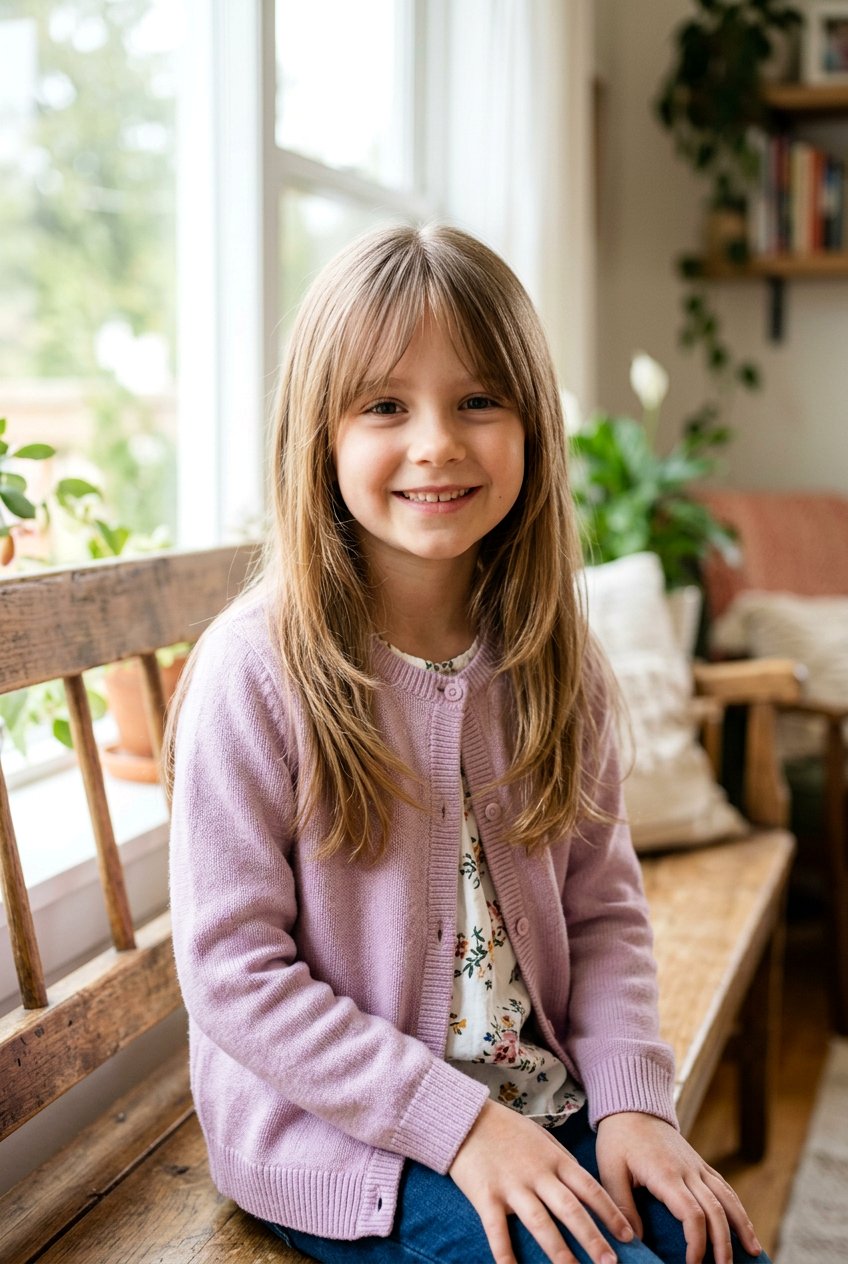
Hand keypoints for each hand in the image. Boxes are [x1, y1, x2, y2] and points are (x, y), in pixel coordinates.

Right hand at [449, 1099, 634, 1263]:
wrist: (467, 1116)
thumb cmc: (507, 1129)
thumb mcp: (542, 1138)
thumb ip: (562, 1161)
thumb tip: (585, 1187)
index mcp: (554, 1158)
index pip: (589, 1188)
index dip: (610, 1213)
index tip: (627, 1236)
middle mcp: (537, 1173)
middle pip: (570, 1209)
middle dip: (592, 1238)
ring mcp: (511, 1185)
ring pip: (540, 1223)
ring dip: (559, 1252)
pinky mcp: (486, 1196)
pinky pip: (497, 1231)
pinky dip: (505, 1256)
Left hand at [595, 1113, 762, 1263]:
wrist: (631, 1106)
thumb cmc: (618, 1139)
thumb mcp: (609, 1171)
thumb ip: (622, 1206)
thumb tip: (634, 1240)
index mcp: (666, 1174)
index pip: (692, 1214)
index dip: (697, 1242)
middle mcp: (688, 1170)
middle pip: (716, 1210)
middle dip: (724, 1243)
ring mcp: (697, 1165)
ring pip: (727, 1197)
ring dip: (742, 1225)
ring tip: (753, 1252)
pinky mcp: (699, 1163)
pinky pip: (724, 1186)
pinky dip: (738, 1207)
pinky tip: (745, 1226)